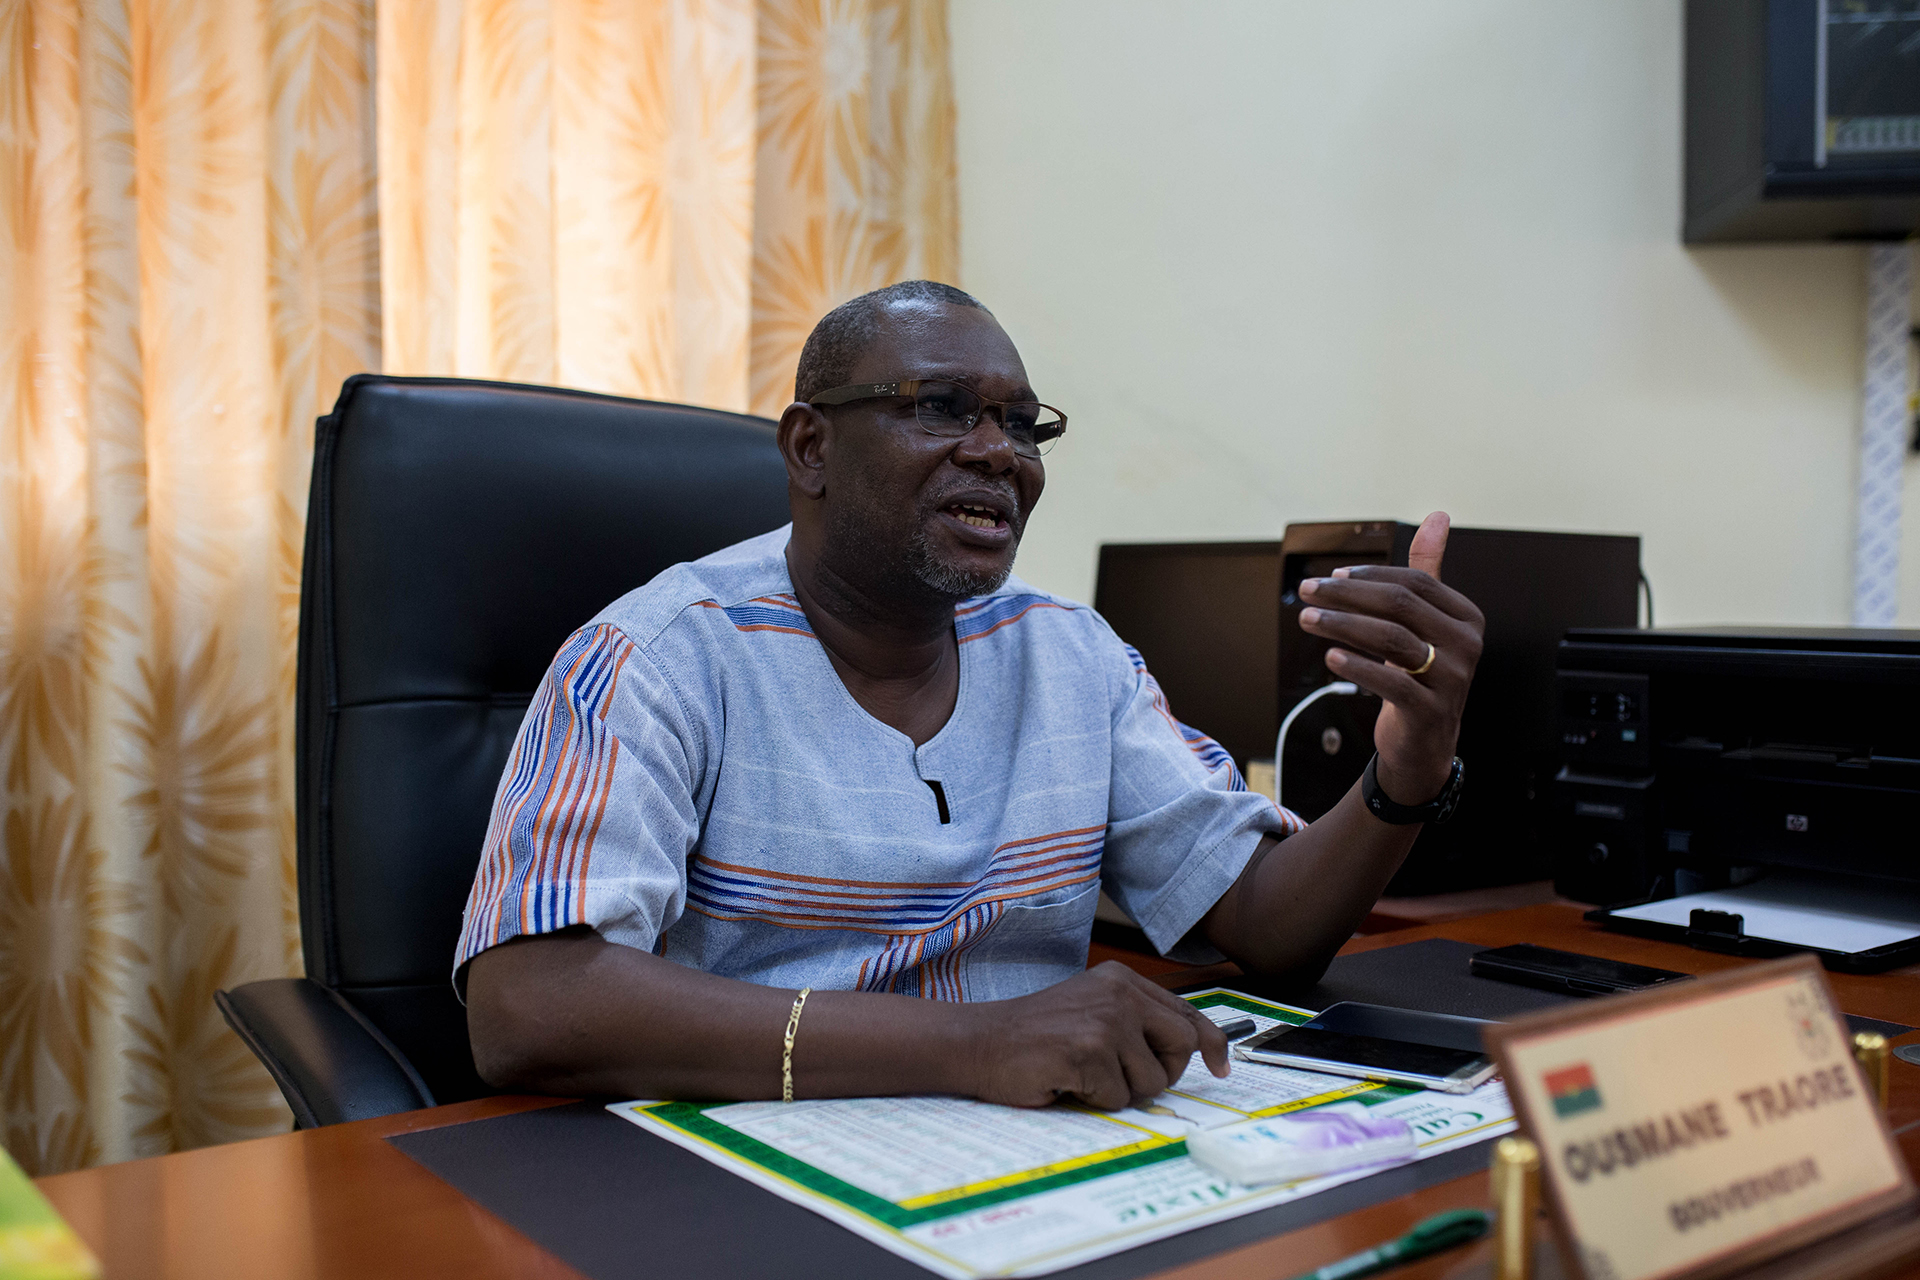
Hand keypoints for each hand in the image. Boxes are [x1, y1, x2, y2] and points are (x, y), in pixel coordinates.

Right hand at [964, 962, 1230, 1109]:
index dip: (1211, 1043)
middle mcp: (1119, 994)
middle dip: (1163, 1073)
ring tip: (1083, 1074)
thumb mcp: (1092, 1010)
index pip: (1186, 1012)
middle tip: (1125, 1079)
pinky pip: (1117, 1098)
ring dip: (1120, 1091)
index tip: (1221, 1066)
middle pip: (1182, 1045)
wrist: (980, 1042)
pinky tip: (1067, 1081)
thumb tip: (1193, 1051)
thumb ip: (1136, 1022)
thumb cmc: (1036, 1035)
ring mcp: (1105, 1021)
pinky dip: (1094, 1100)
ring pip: (1152, 1082)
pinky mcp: (1089, 1051)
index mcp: (1122, 980)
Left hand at [1296, 511, 1484, 806]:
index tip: (1330, 578)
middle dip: (1347, 595)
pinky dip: (1356, 666)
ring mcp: (1453, 679)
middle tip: (1307, 593)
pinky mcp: (1431, 710)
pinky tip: (1329, 656)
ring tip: (1307, 619)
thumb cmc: (1420, 673)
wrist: (1425, 742)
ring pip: (1390, 639)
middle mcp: (1466, 645)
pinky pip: (1390, 681)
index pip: (1414, 582)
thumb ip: (1428, 570)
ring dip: (1341, 625)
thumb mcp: (1425, 622)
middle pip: (1399, 605)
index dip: (1368, 577)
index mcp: (1466, 617)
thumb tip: (1438, 515)